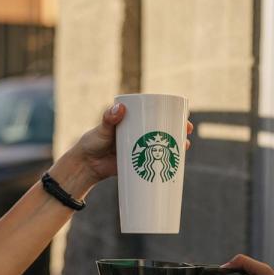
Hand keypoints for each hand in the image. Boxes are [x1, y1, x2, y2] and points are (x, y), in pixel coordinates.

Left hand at [50, 102, 193, 193]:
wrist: (87, 166)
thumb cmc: (93, 142)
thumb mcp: (102, 129)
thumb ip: (108, 119)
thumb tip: (120, 108)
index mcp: (134, 122)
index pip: (156, 115)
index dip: (172, 115)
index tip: (182, 116)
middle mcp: (140, 134)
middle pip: (164, 130)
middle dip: (179, 130)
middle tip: (187, 131)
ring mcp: (142, 150)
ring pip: (163, 146)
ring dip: (177, 146)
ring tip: (185, 147)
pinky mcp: (140, 164)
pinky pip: (156, 163)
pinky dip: (167, 163)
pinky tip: (178, 165)